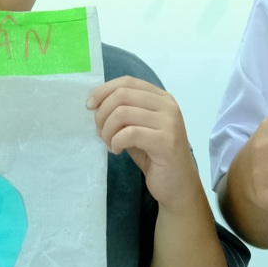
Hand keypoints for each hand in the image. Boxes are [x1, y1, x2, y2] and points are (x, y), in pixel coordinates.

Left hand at [87, 77, 201, 210]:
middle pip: (122, 95)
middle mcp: (168, 105)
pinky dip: (115, 142)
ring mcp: (169, 122)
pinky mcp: (166, 141)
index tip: (90, 106)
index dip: (104, 91)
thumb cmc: (155, 157)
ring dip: (107, 130)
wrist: (177, 185)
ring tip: (109, 144)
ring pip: (122, 113)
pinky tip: (117, 151)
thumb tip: (95, 105)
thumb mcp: (137, 129)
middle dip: (102, 113)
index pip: (127, 82)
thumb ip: (123, 114)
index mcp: (161, 98)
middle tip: (99, 132)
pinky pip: (129, 134)